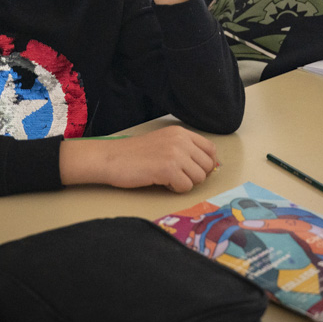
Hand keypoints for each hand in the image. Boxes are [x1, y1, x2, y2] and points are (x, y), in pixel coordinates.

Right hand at [61, 125, 218, 191]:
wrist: (112, 158)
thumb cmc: (135, 154)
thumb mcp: (164, 142)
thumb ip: (184, 148)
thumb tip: (207, 166)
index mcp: (181, 132)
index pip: (210, 149)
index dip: (206, 164)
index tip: (195, 171)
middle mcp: (181, 140)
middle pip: (207, 166)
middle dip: (195, 176)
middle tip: (177, 177)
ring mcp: (175, 154)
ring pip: (199, 178)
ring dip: (185, 183)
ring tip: (167, 178)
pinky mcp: (168, 169)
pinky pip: (186, 187)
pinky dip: (175, 189)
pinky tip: (162, 182)